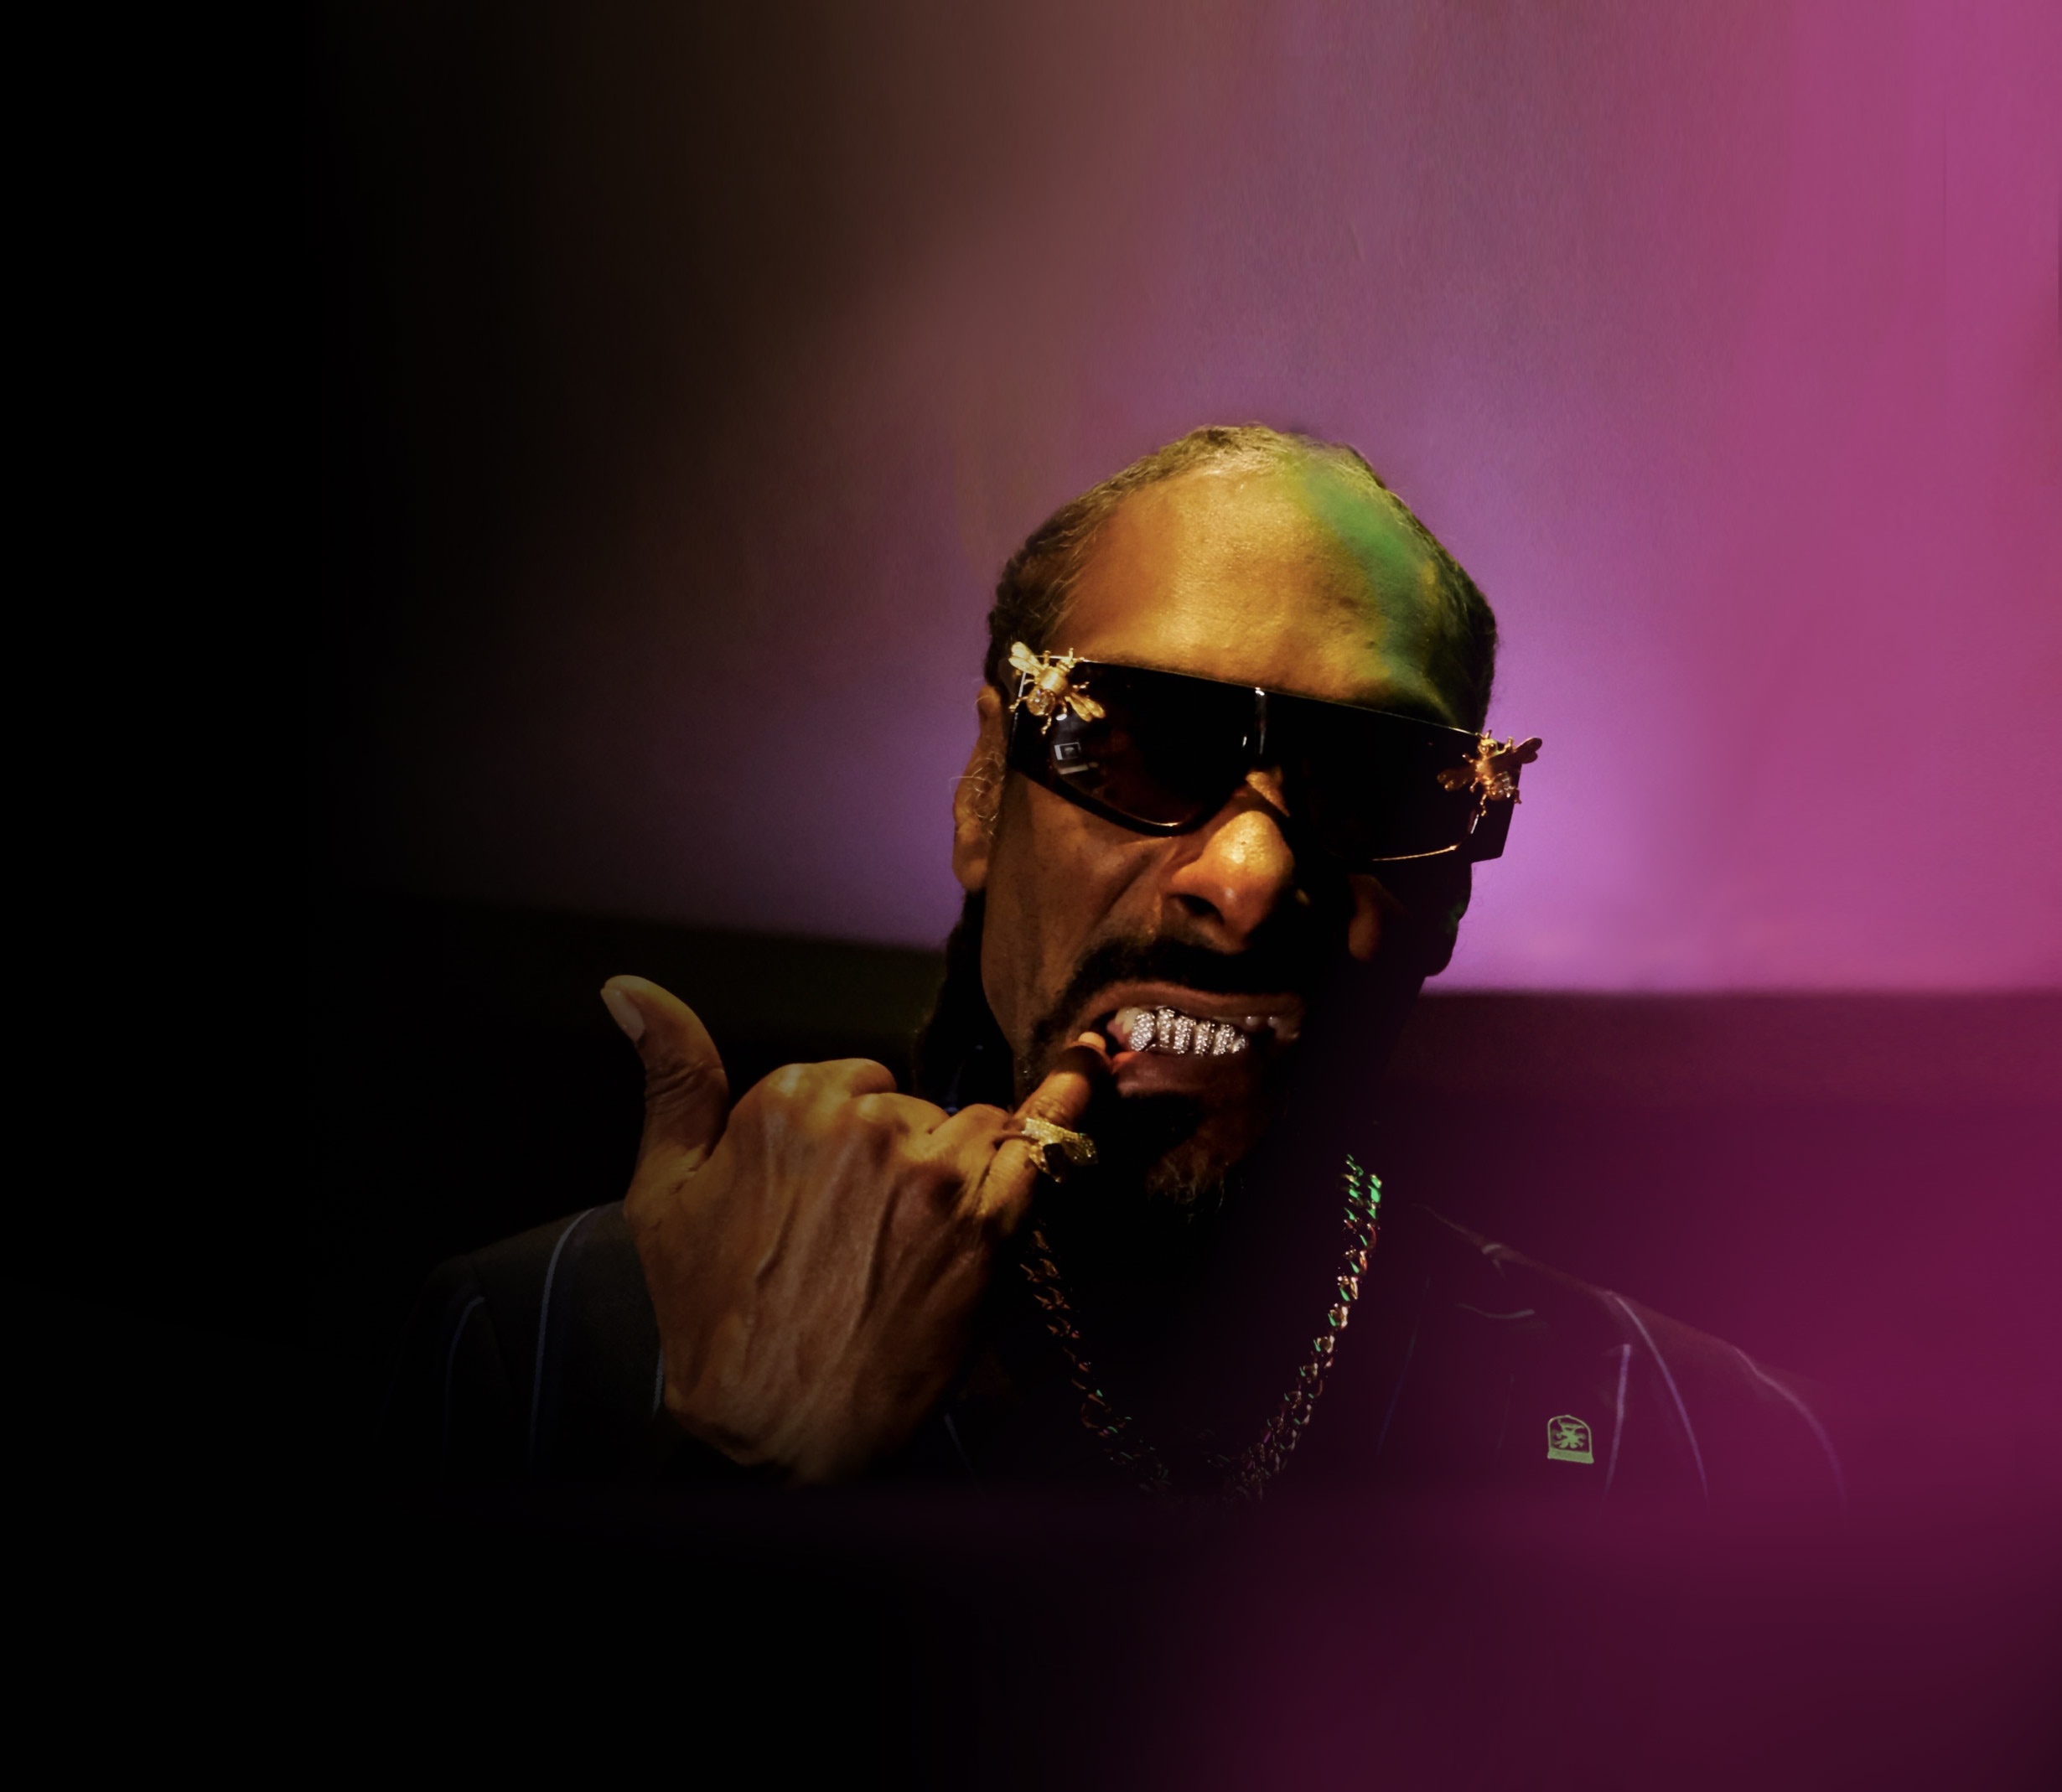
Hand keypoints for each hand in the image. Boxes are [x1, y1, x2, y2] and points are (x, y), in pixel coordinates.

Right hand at [603, 975, 1105, 1483]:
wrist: (775, 1429)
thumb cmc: (712, 1312)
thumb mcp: (666, 1187)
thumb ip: (671, 1073)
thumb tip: (627, 985)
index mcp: (789, 1101)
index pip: (857, 1078)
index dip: (851, 1136)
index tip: (829, 1198)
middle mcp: (864, 1124)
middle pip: (914, 1103)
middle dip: (902, 1154)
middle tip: (865, 1239)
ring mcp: (931, 1174)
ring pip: (975, 1125)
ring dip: (963, 1166)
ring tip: (922, 1238)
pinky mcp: (986, 1226)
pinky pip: (1044, 1145)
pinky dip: (1067, 1114)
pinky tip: (1092, 1071)